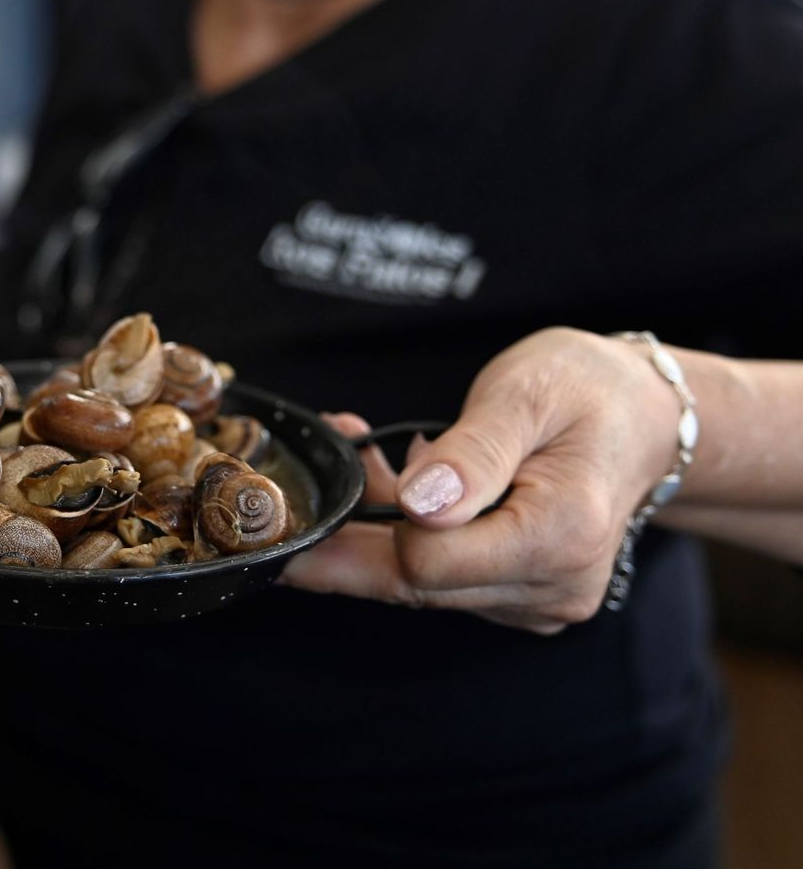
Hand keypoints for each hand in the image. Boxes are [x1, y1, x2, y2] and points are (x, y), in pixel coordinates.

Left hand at [282, 327, 682, 633]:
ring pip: (419, 585)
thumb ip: (471, 453)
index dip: (382, 511)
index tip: (363, 450)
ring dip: (385, 527)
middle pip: (413, 583)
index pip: (426, 562)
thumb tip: (417, 504)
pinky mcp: (522, 602)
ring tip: (397, 457)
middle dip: (366, 524)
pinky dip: (415, 538)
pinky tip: (420, 491)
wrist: (641, 418)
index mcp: (562, 535)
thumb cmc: (585, 391)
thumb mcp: (524, 394)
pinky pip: (442, 582)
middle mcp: (556, 585)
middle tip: (352, 451)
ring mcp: (540, 602)